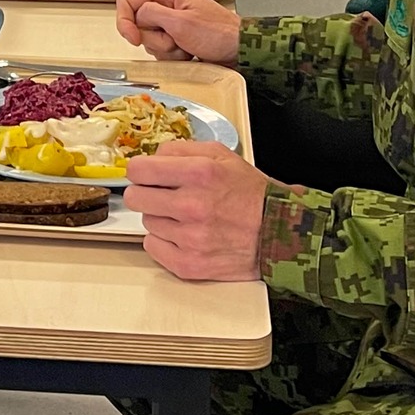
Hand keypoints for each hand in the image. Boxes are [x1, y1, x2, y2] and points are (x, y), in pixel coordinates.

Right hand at [115, 0, 240, 64]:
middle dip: (154, 39)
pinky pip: (160, 48)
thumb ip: (152, 15)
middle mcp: (167, 2)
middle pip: (138, 23)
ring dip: (165, 49)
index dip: (125, 22)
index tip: (134, 40)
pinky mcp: (176, 35)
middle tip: (175, 40)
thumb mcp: (181, 22)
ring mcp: (171, 20)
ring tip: (185, 46)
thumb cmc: (218, 34)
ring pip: (149, 39)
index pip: (128, 1)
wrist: (239, 50)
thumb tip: (136, 17)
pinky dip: (172, 54)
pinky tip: (188, 52)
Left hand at [124, 143, 270, 280]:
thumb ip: (181, 150)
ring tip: (186, 216)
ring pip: (147, 221)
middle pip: (135, 197)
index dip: (140, 170)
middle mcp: (192, 206)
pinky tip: (184, 235)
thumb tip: (151, 157)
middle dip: (146, 193)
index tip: (144, 174)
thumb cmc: (250, 194)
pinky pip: (152, 246)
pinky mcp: (189, 264)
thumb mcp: (221, 156)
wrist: (278, 233)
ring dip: (161, 217)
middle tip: (163, 194)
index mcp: (199, 174)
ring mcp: (190, 238)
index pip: (139, 170)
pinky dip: (164, 241)